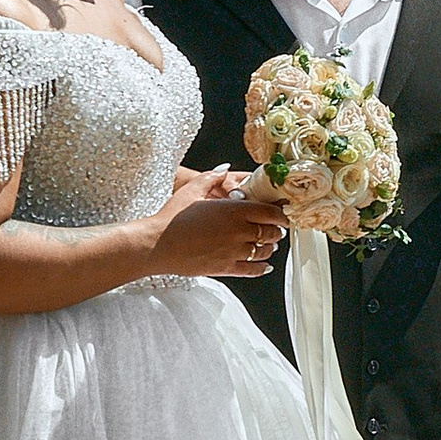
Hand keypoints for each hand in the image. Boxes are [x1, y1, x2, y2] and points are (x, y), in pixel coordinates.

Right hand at [152, 169, 288, 281]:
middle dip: (275, 231)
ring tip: (268, 245)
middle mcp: (238, 231)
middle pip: (270, 233)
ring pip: (263, 252)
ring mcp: (233, 251)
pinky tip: (264, 265)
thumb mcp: (193, 189)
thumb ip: (213, 177)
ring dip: (269, 248)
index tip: (283, 215)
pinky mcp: (225, 268)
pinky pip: (252, 270)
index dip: (281, 215)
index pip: (270, 213)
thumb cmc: (172, 216)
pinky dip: (262, 268)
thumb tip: (225, 170)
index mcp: (234, 210)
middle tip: (275, 229)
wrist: (157, 244)